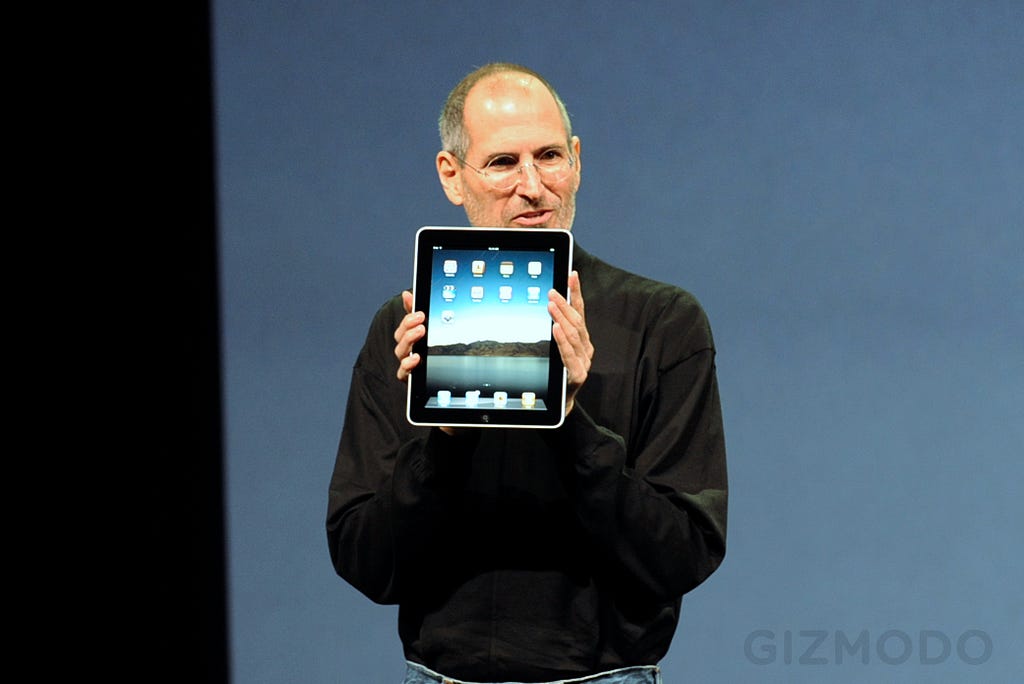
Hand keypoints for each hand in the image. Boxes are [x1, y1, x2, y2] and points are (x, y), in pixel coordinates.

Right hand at [393, 291, 459, 435]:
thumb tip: (407, 293)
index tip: (416, 307)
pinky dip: (407, 365)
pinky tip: (416, 358)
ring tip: (420, 332)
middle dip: (408, 326)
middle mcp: (408, 353)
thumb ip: (422, 316)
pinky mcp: (411, 381)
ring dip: (408, 340)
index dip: (408, 315)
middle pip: (401, 337)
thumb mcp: (437, 335)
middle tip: (421, 320)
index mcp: (414, 341)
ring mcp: (409, 367)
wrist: (451, 392)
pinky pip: (403, 373)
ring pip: (400, 352)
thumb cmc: (441, 362)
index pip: (405, 326)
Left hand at [548, 271, 593, 414]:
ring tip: (551, 305)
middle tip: (552, 292)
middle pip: (576, 322)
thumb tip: (549, 304)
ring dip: (562, 318)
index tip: (572, 275)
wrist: (560, 403)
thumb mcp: (559, 349)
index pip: (580, 311)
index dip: (576, 293)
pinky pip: (569, 354)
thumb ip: (558, 329)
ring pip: (574, 335)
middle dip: (565, 304)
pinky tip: (555, 328)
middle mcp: (586, 348)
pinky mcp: (577, 375)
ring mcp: (584, 362)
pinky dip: (562, 340)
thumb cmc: (558, 374)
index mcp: (583, 340)